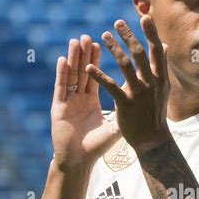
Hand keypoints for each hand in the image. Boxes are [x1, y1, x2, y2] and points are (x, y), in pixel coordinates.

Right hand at [51, 36, 121, 169]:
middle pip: (82, 72)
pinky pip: (60, 88)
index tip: (102, 43)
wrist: (78, 162)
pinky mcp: (58, 108)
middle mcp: (77, 99)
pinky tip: (62, 60)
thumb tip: (141, 105)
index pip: (94, 76)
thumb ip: (123, 114)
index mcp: (90, 102)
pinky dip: (61, 74)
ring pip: (71, 75)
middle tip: (89, 35)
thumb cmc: (95, 148)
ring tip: (77, 41)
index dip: (96, 61)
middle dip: (85, 54)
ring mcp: (67, 102)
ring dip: (73, 58)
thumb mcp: (113, 129)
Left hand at [85, 15, 170, 154]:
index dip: (151, 32)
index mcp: (160, 78)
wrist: (153, 140)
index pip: (156, 50)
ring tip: (104, 36)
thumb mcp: (163, 89)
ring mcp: (139, 93)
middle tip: (118, 22)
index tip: (144, 16)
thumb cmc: (156, 113)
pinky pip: (110, 86)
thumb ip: (161, 66)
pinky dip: (98, 75)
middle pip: (140, 53)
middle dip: (129, 36)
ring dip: (114, 48)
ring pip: (125, 65)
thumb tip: (164, 45)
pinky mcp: (125, 104)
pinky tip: (88, 67)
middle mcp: (152, 83)